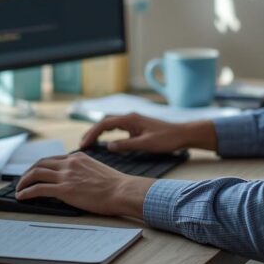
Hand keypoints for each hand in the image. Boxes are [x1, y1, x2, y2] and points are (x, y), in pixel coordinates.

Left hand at [15, 152, 153, 217]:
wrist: (122, 191)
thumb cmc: (116, 186)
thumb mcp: (97, 170)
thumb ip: (83, 171)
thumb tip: (75, 180)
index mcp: (78, 157)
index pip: (52, 159)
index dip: (40, 166)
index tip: (34, 173)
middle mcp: (69, 163)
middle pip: (40, 163)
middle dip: (28, 172)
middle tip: (22, 181)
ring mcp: (66, 175)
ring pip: (36, 174)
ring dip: (23, 182)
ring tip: (19, 190)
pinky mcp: (64, 190)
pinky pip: (38, 189)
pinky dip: (27, 192)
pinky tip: (22, 197)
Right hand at [79, 113, 217, 152]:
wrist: (182, 134)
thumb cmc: (166, 139)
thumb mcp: (145, 144)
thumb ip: (126, 145)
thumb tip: (108, 146)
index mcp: (130, 119)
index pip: (104, 124)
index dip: (92, 134)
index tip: (83, 144)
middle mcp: (129, 117)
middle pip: (104, 122)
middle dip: (92, 132)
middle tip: (82, 144)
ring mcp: (133, 121)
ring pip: (110, 124)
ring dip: (98, 132)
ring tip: (88, 143)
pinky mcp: (136, 126)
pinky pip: (117, 127)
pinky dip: (107, 133)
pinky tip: (104, 142)